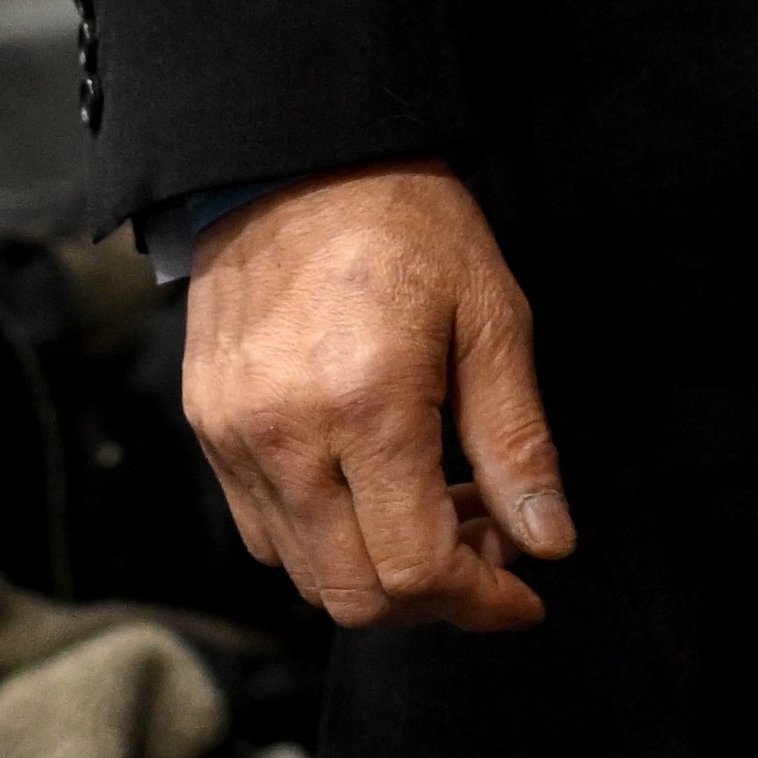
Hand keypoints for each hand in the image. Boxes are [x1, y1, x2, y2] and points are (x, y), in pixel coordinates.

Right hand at [181, 161, 575, 632]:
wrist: (293, 155)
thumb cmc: (407, 223)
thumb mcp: (491, 318)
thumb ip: (516, 444)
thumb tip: (548, 543)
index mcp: (366, 405)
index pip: (416, 569)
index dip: (481, 602)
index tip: (524, 593)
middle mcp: (285, 435)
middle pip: (354, 596)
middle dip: (433, 599)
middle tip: (487, 546)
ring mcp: (234, 436)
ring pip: (304, 576)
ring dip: (379, 573)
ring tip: (435, 509)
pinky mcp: (209, 426)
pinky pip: (262, 530)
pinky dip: (324, 540)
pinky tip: (372, 489)